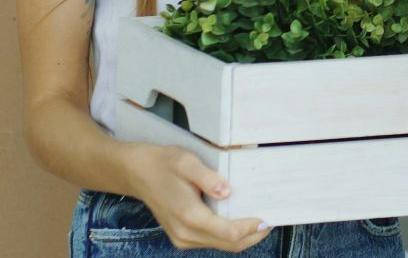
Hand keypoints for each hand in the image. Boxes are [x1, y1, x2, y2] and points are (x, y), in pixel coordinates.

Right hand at [123, 143, 271, 252]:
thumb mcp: (187, 162)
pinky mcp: (181, 237)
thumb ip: (209, 178)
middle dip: (252, 236)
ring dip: (241, 237)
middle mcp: (186, 234)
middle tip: (270, 222)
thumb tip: (228, 192)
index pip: (230, 233)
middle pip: (229, 245)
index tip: (267, 218)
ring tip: (258, 220)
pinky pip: (211, 242)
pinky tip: (237, 221)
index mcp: (190, 216)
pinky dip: (228, 236)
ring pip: (221, 246)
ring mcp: (182, 238)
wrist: (137, 173)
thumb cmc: (163, 164)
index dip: (252, 228)